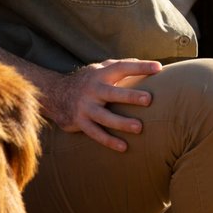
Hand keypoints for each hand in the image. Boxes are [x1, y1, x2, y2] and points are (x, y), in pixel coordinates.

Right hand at [39, 58, 161, 151]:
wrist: (54, 94)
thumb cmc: (87, 81)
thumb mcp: (100, 69)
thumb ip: (121, 66)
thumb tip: (151, 65)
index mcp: (100, 74)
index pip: (122, 67)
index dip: (139, 67)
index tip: (158, 67)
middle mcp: (92, 89)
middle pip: (112, 93)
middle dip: (130, 96)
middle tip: (148, 100)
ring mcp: (85, 106)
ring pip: (104, 117)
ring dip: (121, 123)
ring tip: (139, 128)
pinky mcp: (80, 122)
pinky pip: (96, 133)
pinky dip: (109, 141)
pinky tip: (124, 147)